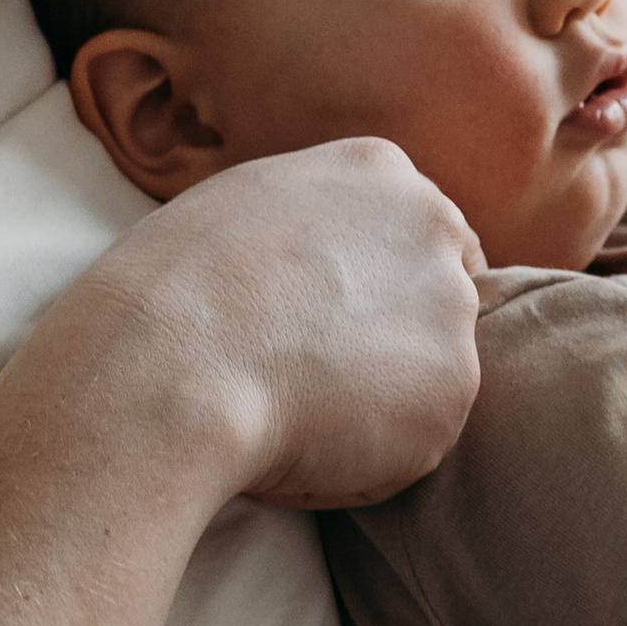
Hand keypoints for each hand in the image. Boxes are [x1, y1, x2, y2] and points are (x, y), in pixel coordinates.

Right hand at [36, 138, 482, 511]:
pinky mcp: (455, 387)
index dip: (374, 285)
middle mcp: (432, 225)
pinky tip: (311, 442)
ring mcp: (451, 306)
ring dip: (381, 397)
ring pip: (428, 370)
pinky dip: (376, 454)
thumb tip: (316, 263)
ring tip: (296, 410)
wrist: (171, 367)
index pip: (411, 230)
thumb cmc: (175, 292)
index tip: (332, 322)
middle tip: (317, 376)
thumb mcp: (243, 209)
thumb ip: (308, 224)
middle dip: (393, 336)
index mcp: (377, 170)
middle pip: (436, 293)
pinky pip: (419, 434)